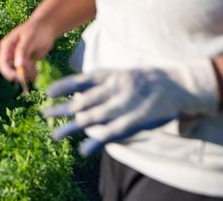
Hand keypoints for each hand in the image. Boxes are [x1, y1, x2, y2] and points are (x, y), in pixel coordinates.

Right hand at [0, 16, 57, 85]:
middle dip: (19, 74)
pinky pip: (26, 71)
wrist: (48, 26)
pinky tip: (37, 70)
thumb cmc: (37, 29)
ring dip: (27, 74)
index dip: (8, 72)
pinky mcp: (26, 61)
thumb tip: (17, 65)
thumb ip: (21, 51)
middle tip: (30, 76)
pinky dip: (31, 73)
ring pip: (19, 72)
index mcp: (7, 46)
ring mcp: (18, 57)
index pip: (2, 63)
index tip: (19, 78)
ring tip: (36, 70)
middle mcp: (10, 53)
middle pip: (9, 70)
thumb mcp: (28, 39)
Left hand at [41, 59, 219, 156]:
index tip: (46, 92)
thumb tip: (81, 90)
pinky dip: (94, 142)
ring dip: (69, 128)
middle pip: (80, 102)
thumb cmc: (149, 79)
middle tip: (44, 114)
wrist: (178, 85)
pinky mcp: (132, 122)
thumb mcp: (124, 73)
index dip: (61, 87)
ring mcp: (122, 106)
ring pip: (89, 119)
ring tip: (53, 135)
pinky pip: (109, 134)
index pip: (79, 80)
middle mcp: (112, 89)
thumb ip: (104, 81)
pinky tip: (82, 150)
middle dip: (60, 109)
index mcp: (110, 75)